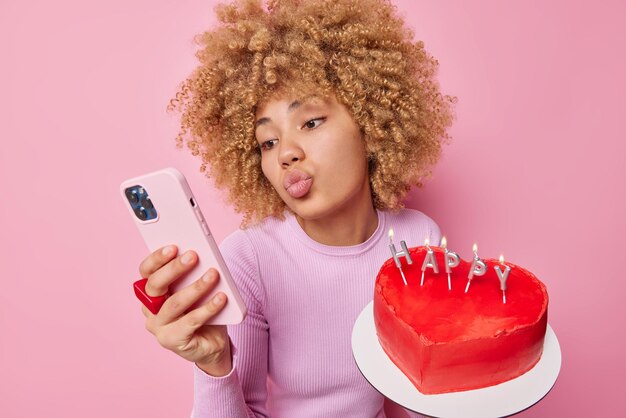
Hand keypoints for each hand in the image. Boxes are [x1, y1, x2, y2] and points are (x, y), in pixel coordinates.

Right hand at [138, 245, 232, 375]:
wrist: (211, 343)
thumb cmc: (201, 308)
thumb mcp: (196, 288)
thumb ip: (193, 273)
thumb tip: (202, 255)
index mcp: (151, 291)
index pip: (146, 271)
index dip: (157, 258)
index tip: (173, 246)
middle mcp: (149, 308)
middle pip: (155, 285)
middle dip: (174, 269)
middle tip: (193, 256)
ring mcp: (158, 327)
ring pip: (174, 303)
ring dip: (196, 287)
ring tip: (213, 274)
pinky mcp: (172, 341)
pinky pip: (190, 322)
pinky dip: (208, 308)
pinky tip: (222, 298)